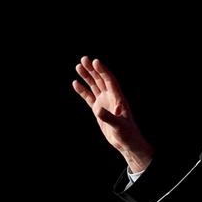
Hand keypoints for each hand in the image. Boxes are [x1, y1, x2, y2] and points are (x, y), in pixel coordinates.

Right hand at [73, 56, 153, 171]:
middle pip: (100, 79)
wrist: (125, 142)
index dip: (103, 71)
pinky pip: (89, 97)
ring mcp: (104, 103)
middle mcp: (111, 98)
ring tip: (78, 66)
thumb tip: (98, 109)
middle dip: (92, 70)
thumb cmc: (126, 134)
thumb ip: (108, 117)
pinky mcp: (98, 110)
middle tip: (83, 59)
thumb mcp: (119, 126)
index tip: (95, 62)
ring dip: (87, 76)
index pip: (109, 80)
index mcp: (118, 98)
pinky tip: (75, 83)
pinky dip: (83, 90)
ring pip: (94, 86)